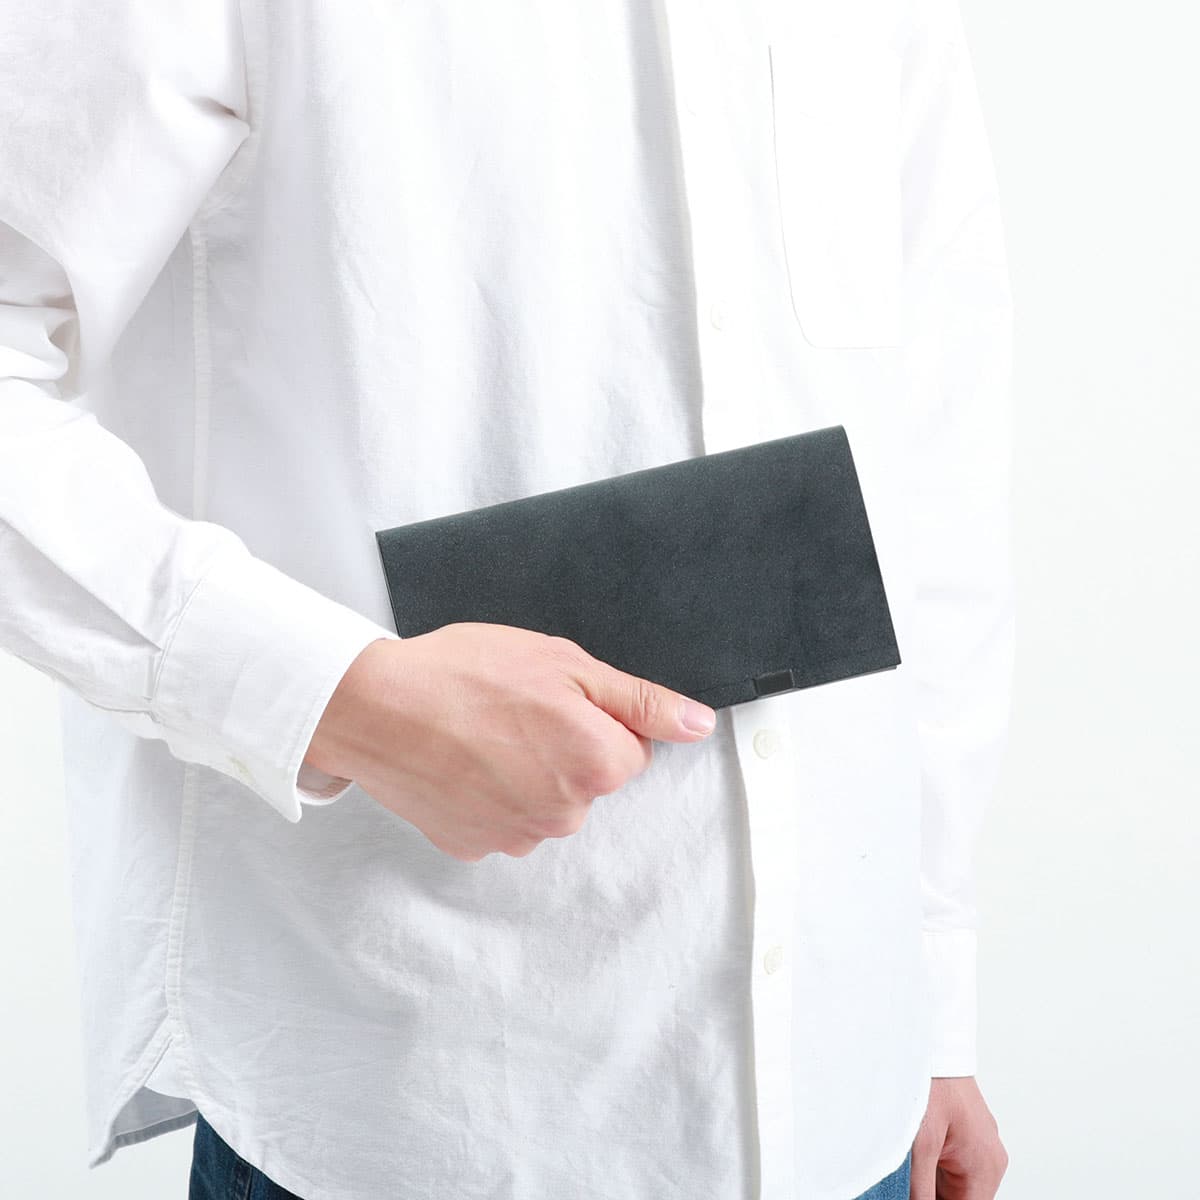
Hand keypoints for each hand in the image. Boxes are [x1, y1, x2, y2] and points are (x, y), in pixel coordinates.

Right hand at [303, 622, 717, 860]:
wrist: (373, 706)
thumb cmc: (465, 674)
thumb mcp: (564, 664)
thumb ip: (640, 701)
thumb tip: (698, 724)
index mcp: (598, 764)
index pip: (631, 749)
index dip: (596, 717)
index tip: (553, 699)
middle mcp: (566, 814)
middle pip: (589, 779)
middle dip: (563, 747)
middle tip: (512, 710)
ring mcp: (517, 836)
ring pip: (546, 802)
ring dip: (526, 773)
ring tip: (479, 733)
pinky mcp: (474, 846)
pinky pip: (502, 819)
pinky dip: (488, 794)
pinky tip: (460, 761)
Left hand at [910, 1077, 1008, 1198]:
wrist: (932, 1043)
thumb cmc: (932, 1082)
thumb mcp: (922, 1143)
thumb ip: (922, 1188)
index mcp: (986, 1166)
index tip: (918, 1198)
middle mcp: (989, 1158)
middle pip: (964, 1199)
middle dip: (936, 1195)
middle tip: (910, 1186)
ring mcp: (979, 1145)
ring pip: (957, 1185)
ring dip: (934, 1185)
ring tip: (912, 1167)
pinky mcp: (967, 1134)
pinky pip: (954, 1165)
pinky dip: (935, 1170)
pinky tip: (914, 1162)